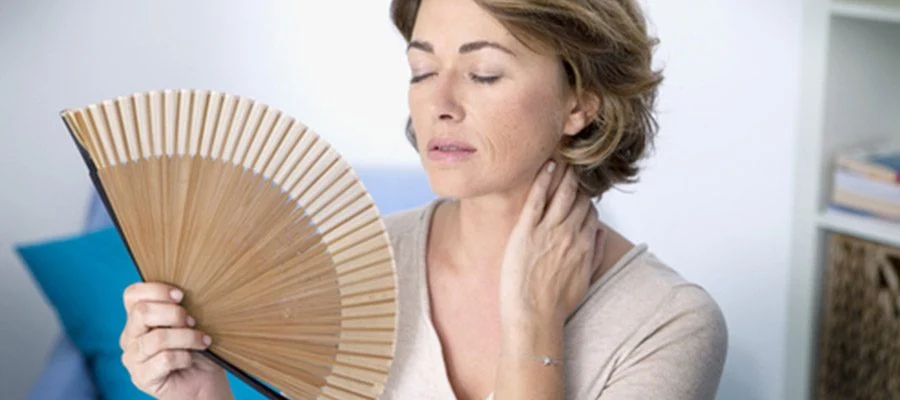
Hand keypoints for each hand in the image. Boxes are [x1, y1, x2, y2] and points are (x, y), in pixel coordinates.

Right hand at [120, 282, 232, 399]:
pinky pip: (164, 359)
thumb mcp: (189, 323)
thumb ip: (180, 308)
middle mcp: (130, 336)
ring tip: (201, 341)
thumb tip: (184, 295)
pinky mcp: (141, 377)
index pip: (132, 295)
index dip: (156, 290)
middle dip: (174, 313)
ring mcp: (133, 358)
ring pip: (157, 338)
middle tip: (193, 322)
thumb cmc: (196, 349)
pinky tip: (191, 359)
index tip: (181, 295)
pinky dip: (185, 357)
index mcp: (138, 319)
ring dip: (186, 337)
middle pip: (141, 312)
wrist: (203, 382)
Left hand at [499, 161, 605, 329]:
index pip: (591, 211)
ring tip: (564, 158)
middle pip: (579, 197)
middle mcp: (571, 233)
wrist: (534, 316)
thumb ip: (596, 252)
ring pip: (562, 193)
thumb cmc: (557, 303)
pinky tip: (548, 166)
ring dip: (565, 173)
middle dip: (578, 179)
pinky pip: (538, 198)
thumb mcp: (585, 278)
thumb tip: (600, 232)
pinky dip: (544, 179)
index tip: (581, 188)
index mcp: (586, 244)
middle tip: (574, 163)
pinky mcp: (527, 231)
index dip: (586, 198)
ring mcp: (549, 231)